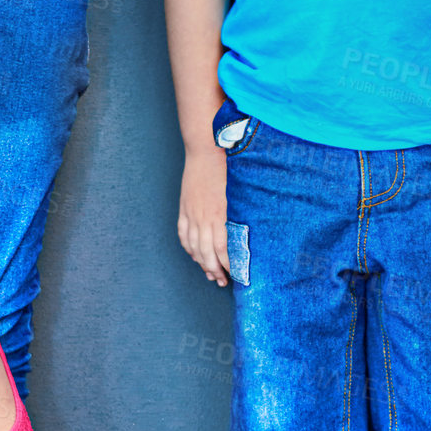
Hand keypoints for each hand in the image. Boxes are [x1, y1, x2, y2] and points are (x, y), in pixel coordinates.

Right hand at [177, 148, 231, 286]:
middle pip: (207, 253)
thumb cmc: (226, 167)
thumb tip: (247, 233)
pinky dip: (189, 248)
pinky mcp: (184, 209)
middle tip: (223, 281)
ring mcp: (191, 214)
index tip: (237, 273)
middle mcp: (204, 218)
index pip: (223, 249)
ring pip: (194, 247)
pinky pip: (183, 235)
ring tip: (210, 274)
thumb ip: (240, 213)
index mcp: (220, 215)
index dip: (229, 264)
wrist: (205, 150)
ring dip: (202, 263)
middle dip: (215, 270)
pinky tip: (195, 255)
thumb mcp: (238, 193)